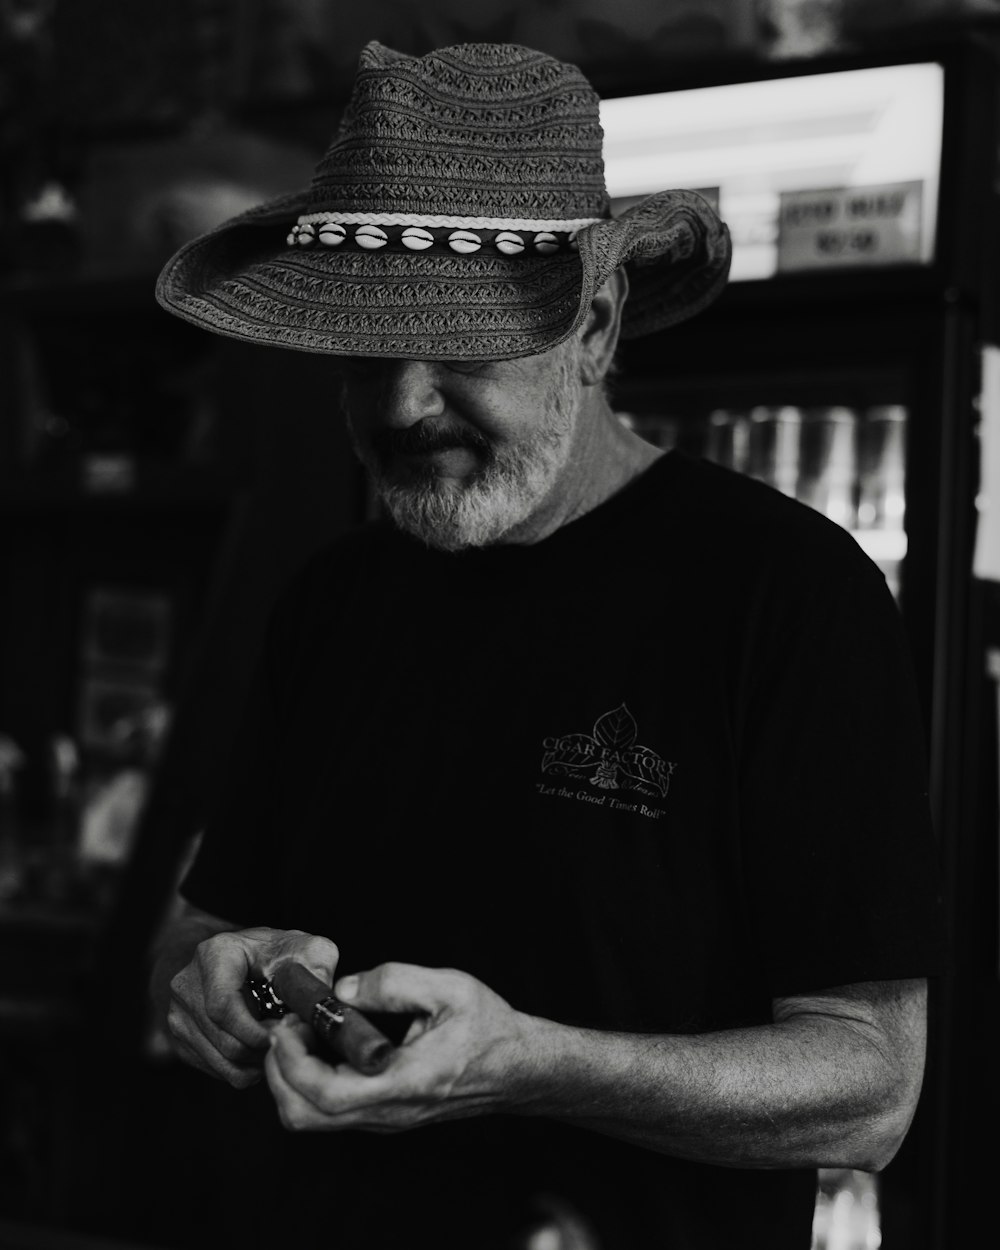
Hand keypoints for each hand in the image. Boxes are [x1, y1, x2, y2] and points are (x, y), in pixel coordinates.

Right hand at [166, 927, 339, 1088]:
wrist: (241, 958)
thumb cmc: (276, 952)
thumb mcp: (303, 947)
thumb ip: (318, 965)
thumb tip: (321, 1001)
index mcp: (214, 954)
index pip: (223, 1006)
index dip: (256, 1031)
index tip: (284, 1034)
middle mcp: (187, 984)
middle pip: (225, 1040)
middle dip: (263, 1049)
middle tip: (291, 1043)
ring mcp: (178, 1014)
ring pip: (221, 1061)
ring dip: (256, 1062)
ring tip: (280, 1044)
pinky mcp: (181, 1038)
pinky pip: (216, 1069)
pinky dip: (244, 1068)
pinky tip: (261, 1047)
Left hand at [264, 962, 534, 1131]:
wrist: (518, 1068)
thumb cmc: (488, 1027)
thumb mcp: (450, 987)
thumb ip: (394, 982)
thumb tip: (342, 990)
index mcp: (405, 1081)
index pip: (327, 1093)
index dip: (293, 1062)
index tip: (288, 1023)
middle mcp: (389, 1111)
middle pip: (306, 1117)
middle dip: (280, 1072)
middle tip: (286, 1027)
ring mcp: (386, 1119)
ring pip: (314, 1119)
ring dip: (292, 1078)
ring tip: (303, 1032)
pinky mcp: (385, 1116)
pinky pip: (331, 1112)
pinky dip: (311, 1082)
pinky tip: (323, 1043)